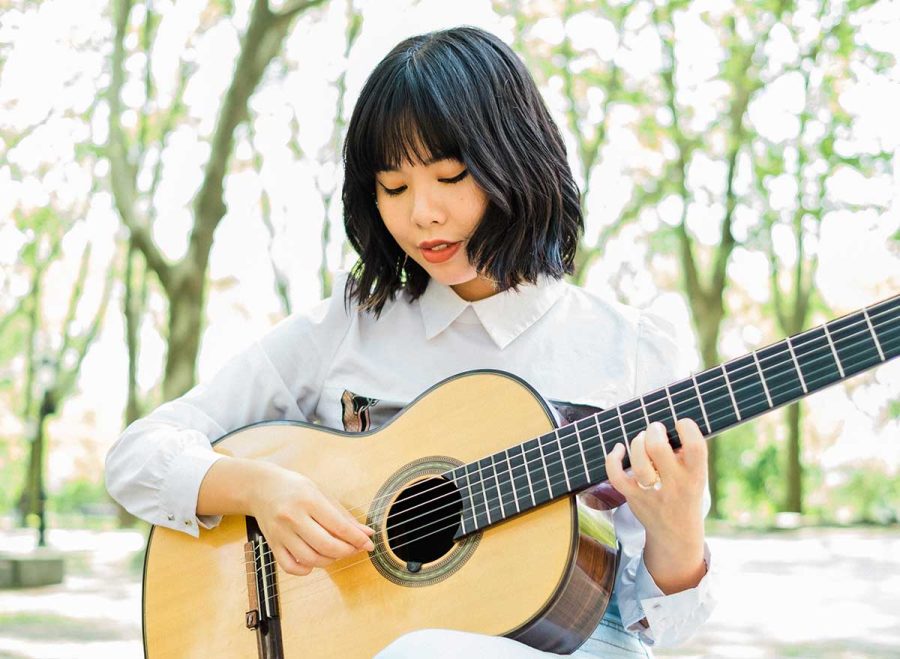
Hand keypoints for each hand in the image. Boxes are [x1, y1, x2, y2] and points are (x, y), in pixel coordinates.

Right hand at [250, 465, 374, 576]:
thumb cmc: (295, 488)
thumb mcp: (321, 493)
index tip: (368, 544)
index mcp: (308, 500)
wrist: (261, 488)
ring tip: (335, 552)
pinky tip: (314, 561)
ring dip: (329, 561)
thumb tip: (366, 534)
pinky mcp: (272, 545)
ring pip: (310, 559)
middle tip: (354, 549)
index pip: (338, 526)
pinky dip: (306, 570)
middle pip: (325, 545)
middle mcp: (293, 517)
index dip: (357, 538)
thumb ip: (344, 515)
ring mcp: (280, 533)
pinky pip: (290, 567)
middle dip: (346, 551)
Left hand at [605, 418, 707, 593]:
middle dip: (653, 431)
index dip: (687, 427)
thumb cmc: (685, 492)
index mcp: (695, 476)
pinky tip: (618, 449)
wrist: (676, 533)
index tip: (681, 423)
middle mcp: (675, 485)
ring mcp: (652, 492)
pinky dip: (613, 458)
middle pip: (658, 449)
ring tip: (642, 439)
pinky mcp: (633, 497)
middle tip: (655, 429)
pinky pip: (616, 476)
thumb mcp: (695, 475)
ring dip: (637, 443)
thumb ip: (685, 452)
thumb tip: (666, 420)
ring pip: (638, 462)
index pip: (695, 447)